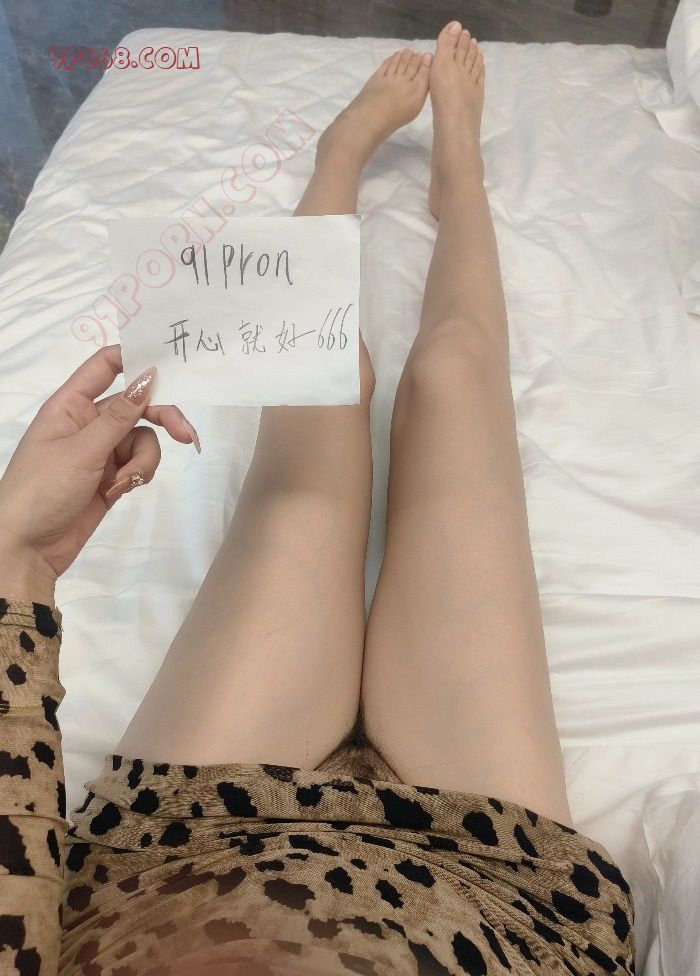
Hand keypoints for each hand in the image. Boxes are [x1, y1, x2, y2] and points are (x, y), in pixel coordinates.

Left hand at [0, 345, 200, 599]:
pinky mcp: (111, 476)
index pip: (106, 366)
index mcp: (70, 404)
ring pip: (142, 439)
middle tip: (187, 435)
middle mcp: (87, 422)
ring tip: (123, 483)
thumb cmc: (42, 491)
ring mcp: (100, 450)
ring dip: (142, 460)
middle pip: (136, 405)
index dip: (136, 358)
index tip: (170, 364)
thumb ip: (119, 416)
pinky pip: (138, 463)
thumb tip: (149, 376)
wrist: (28, 549)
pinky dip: (136, 475)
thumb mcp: (82, 450)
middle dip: (162, 418)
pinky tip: (118, 492)